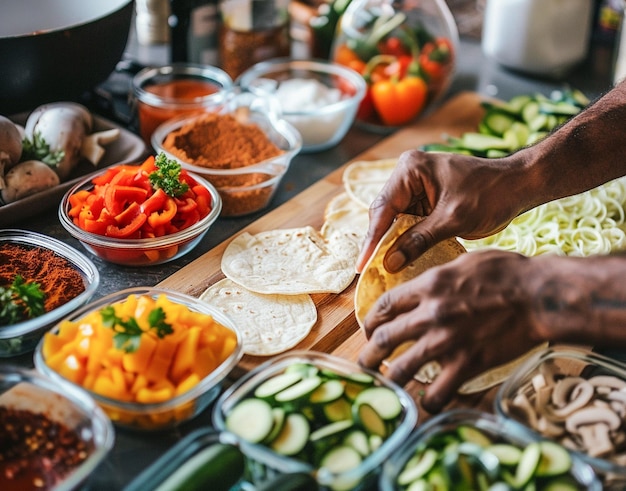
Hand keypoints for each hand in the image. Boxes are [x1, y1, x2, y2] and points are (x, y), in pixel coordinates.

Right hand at [355, 149, 528, 273]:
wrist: (519, 186)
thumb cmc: (490, 194)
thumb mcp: (452, 220)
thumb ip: (418, 240)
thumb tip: (389, 263)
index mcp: (410, 169)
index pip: (383, 209)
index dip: (372, 240)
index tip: (362, 266)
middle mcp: (408, 175)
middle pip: (385, 214)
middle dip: (380, 242)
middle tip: (371, 271)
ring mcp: (416, 187)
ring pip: (395, 220)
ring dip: (393, 243)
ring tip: (384, 269)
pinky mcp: (426, 199)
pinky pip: (409, 222)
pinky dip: (408, 240)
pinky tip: (403, 258)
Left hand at [358, 249, 545, 412]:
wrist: (538, 295)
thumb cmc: (506, 272)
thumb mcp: (463, 262)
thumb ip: (437, 278)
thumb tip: (421, 288)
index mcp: (427, 286)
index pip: (383, 306)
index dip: (370, 320)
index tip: (369, 330)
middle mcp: (429, 314)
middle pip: (382, 338)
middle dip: (367, 353)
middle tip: (365, 362)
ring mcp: (446, 342)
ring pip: (400, 369)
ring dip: (387, 380)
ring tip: (384, 385)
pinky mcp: (466, 364)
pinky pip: (437, 392)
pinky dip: (428, 400)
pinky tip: (426, 401)